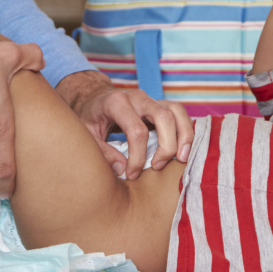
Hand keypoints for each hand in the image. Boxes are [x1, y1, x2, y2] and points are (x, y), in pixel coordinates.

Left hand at [58, 70, 194, 179]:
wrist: (93, 98)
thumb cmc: (89, 117)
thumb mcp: (86, 135)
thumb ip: (102, 153)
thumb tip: (122, 170)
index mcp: (116, 102)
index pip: (136, 131)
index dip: (137, 157)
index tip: (131, 173)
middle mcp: (137, 97)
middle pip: (164, 117)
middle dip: (166, 146)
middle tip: (157, 167)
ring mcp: (151, 99)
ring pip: (177, 111)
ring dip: (184, 136)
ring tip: (182, 159)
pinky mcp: (159, 105)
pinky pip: (179, 114)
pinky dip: (186, 130)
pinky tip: (183, 149)